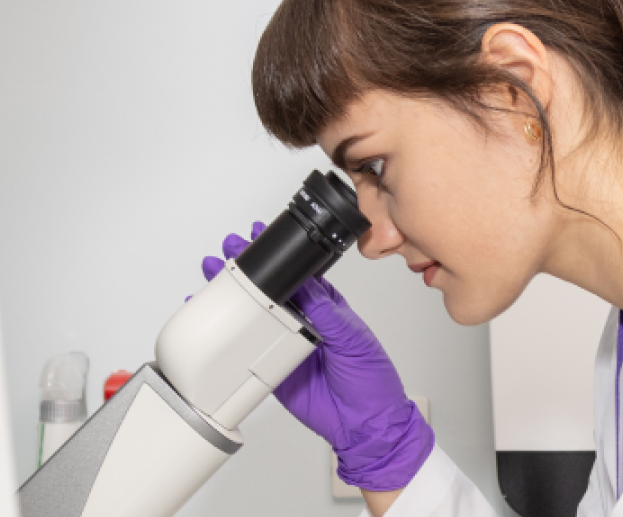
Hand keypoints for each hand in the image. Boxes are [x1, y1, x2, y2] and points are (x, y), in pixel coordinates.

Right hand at [201, 222, 433, 490]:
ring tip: (213, 270)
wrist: (364, 423)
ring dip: (233, 293)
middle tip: (230, 247)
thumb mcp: (353, 338)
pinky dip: (227, 335)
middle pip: (270, 289)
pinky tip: (213, 318)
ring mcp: (285, 344)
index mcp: (326, 307)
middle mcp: (303, 321)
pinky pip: (246, 348)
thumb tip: (306, 286)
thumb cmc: (370, 378)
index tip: (260, 237)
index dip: (279, 256)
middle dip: (248, 267)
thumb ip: (326, 314)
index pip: (298, 274)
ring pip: (254, 314)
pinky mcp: (272, 368)